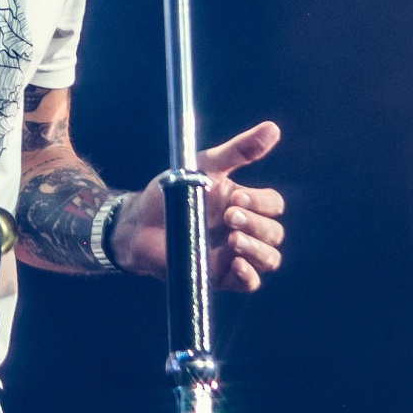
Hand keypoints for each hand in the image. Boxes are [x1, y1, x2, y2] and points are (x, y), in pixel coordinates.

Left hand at [109, 122, 284, 291]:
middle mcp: (243, 230)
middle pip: (274, 232)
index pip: (272, 205)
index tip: (235, 197)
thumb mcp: (205, 166)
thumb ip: (239, 151)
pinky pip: (249, 284)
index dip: (261, 202)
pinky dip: (249, 275)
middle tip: (228, 216)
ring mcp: (233, 255)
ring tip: (232, 239)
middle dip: (256, 224)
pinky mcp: (219, 276)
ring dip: (257, 250)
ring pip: (268, 259)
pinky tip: (236, 263)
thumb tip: (273, 128)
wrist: (139, 222)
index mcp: (243, 203)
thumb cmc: (172, 192)